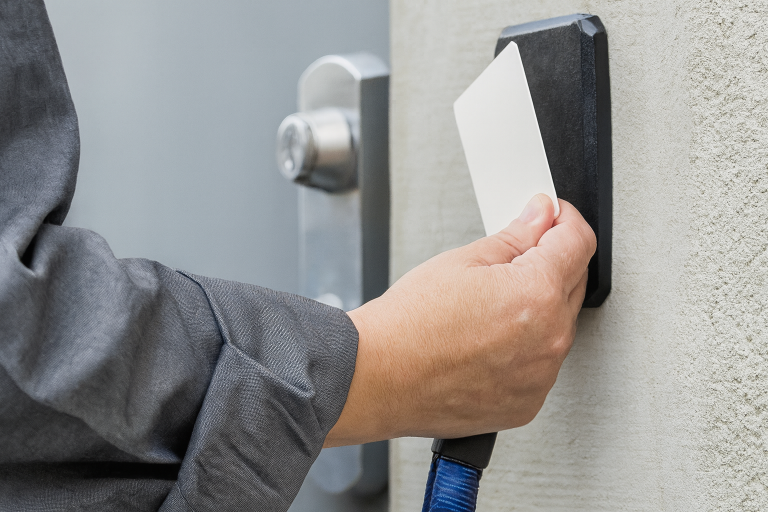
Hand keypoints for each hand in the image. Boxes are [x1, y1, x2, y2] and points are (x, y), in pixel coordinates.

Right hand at [324, 195, 595, 446]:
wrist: (377, 377)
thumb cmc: (408, 326)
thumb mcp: (462, 260)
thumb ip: (515, 236)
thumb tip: (540, 217)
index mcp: (536, 294)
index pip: (578, 242)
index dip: (564, 220)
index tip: (553, 217)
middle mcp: (549, 339)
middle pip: (574, 283)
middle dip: (552, 262)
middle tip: (512, 259)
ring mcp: (539, 377)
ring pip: (558, 326)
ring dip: (540, 308)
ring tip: (490, 306)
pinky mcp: (526, 403)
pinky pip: (541, 364)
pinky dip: (526, 348)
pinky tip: (490, 339)